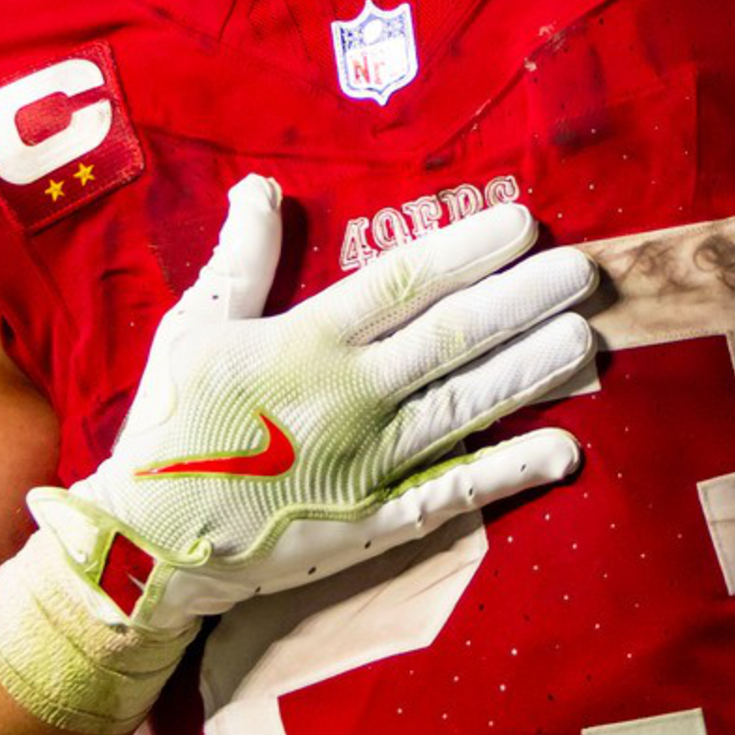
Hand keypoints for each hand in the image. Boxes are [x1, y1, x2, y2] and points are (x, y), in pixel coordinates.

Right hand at [0, 175, 596, 733]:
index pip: (403, 282)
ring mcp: (371, 462)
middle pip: (454, 337)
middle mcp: (352, 397)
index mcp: (307, 342)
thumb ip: (239, 260)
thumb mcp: (191, 328)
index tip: (522, 221)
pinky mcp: (378, 520)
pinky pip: (456, 492)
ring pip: (469, 406)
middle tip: (585, 271)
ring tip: (588, 341)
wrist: (145, 546)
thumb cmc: (167, 427)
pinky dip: (511, 472)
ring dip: (533, 372)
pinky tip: (565, 451)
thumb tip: (262, 188)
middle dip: (524, 299)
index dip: (467, 249)